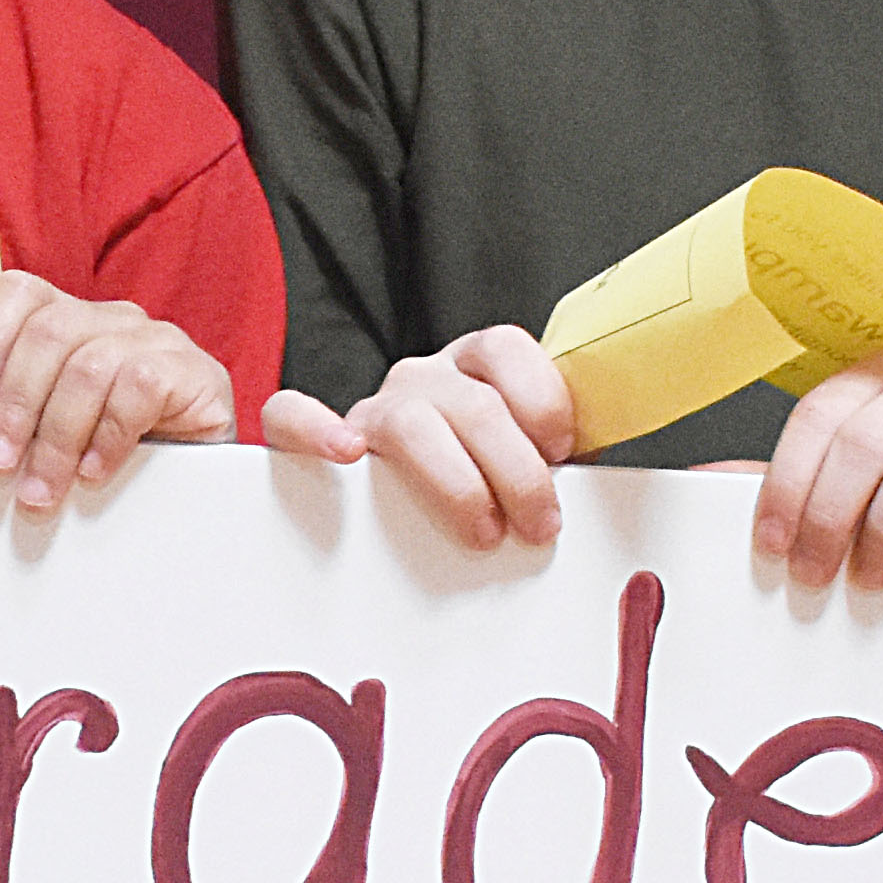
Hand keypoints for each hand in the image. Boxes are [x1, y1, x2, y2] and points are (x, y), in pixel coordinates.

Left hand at [0, 271, 233, 511]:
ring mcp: (156, 341)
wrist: (176, 500)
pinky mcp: (195, 373)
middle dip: (16, 407)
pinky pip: (141, 386)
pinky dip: (109, 435)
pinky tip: (95, 470)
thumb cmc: (95, 461)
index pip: (18, 292)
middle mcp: (110, 320)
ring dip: (57, 437)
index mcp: (65, 321)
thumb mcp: (29, 431)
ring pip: (90, 365)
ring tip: (44, 488)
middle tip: (1, 464)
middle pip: (49, 332)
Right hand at [289, 328, 580, 549]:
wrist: (428, 516)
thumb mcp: (534, 467)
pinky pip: (292, 414)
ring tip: (483, 532)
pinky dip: (314, 428)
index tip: (564, 450)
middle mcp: (424, 378)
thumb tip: (591, 501)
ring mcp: (374, 409)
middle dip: (517, 471)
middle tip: (540, 525)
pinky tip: (344, 453)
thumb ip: (559, 464)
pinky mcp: (318, 442)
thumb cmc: (487, 491)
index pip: (504, 350)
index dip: (539, 398)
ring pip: (410, 423)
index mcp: (478, 367)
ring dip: (457, 484)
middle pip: (472, 405)